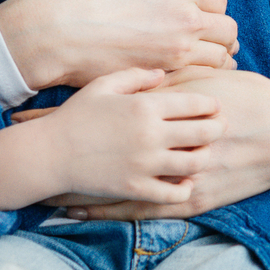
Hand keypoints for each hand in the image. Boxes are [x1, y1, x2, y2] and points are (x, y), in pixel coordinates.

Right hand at [0, 0, 236, 90]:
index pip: (219, 1)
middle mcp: (187, 19)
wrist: (49, 30)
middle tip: (203, 36)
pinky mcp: (160, 76)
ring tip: (199, 57)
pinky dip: (198, 77)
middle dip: (219, 32)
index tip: (195, 12)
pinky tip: (183, 73)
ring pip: (218, 59)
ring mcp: (175, 52)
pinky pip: (197, 79)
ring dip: (214, 56)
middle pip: (227, 31)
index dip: (208, 6)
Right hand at [0, 68, 223, 209]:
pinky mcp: (136, 188)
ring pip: (195, 164)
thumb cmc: (76, 115)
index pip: (196, 104)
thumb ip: (136, 76)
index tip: (214, 107)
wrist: (50, 154)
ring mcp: (145, 164)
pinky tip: (183, 180)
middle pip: (204, 133)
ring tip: (202, 154)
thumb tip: (163, 75)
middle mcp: (151, 136)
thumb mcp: (104, 85)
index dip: (211, 105)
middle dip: (216, 129)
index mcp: (146, 107)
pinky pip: (174, 194)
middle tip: (218, 129)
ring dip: (203, 158)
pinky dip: (185, 188)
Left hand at [44, 66, 269, 221]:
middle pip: (105, 152)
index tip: (27, 115)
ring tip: (41, 193)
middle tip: (22, 153)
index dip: (66, 117)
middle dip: (64, 153)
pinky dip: (111, 214)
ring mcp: (181, 177)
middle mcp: (170, 147)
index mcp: (169, 111)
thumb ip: (169, 79)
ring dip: (81, 192)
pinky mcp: (193, 200)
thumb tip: (132, 70)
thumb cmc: (249, 98)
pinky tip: (84, 215)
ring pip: (119, 190)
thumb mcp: (207, 79)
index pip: (104, 114)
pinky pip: (144, 211)